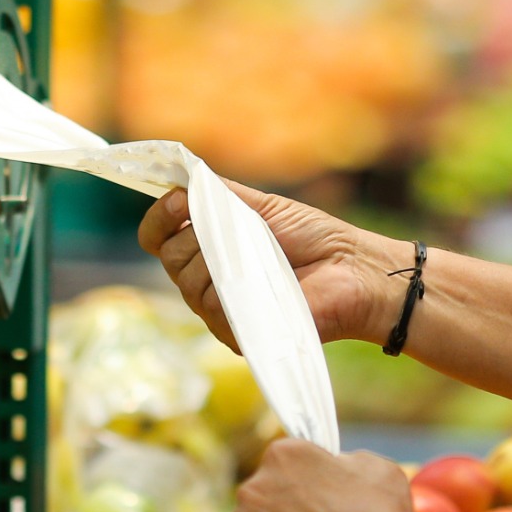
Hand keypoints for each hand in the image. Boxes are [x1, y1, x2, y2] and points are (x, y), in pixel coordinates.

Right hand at [139, 182, 407, 350]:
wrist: (353, 270)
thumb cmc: (315, 238)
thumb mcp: (262, 206)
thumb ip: (218, 194)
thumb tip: (180, 177)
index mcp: (209, 252)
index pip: (158, 240)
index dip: (158, 219)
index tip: (176, 200)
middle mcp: (208, 285)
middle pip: (169, 259)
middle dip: (192, 233)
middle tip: (231, 226)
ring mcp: (220, 312)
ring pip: (187, 282)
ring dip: (216, 256)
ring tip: (254, 249)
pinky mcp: (237, 334)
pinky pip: (213, 306)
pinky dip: (232, 283)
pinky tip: (257, 274)